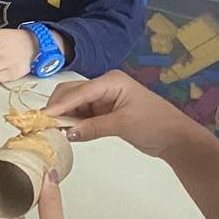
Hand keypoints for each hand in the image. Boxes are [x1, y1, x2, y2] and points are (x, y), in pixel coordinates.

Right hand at [46, 72, 198, 158]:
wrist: (175, 138)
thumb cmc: (154, 124)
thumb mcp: (123, 125)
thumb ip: (94, 127)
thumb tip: (67, 134)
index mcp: (111, 81)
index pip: (79, 91)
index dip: (60, 105)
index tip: (42, 118)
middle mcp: (105, 85)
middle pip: (72, 93)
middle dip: (58, 107)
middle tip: (42, 125)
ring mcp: (104, 98)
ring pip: (75, 104)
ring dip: (64, 116)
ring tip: (50, 130)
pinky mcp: (104, 111)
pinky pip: (82, 114)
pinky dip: (73, 121)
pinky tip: (65, 131)